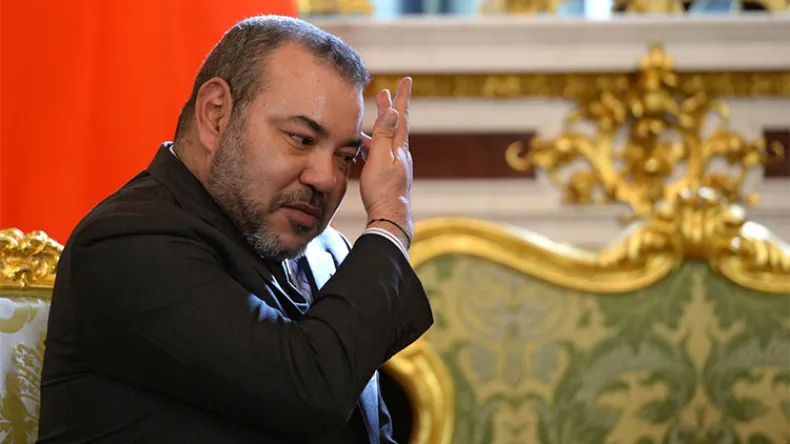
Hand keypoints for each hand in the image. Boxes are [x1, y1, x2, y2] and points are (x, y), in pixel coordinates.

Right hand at [359, 77, 413, 246]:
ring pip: (386, 141)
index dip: (401, 98)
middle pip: (394, 126)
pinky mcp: (389, 177)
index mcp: (399, 148)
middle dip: (389, 109)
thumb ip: (384, 135)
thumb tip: (393, 110)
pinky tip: (364, 151)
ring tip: (367, 122)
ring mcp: (396, 166)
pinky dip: (372, 147)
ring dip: (378, 129)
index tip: (406, 80)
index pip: (401, 116)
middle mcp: (400, 155)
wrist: (389, 217)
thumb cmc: (382, 189)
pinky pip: (380, 155)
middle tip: (386, 94)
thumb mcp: (380, 158)